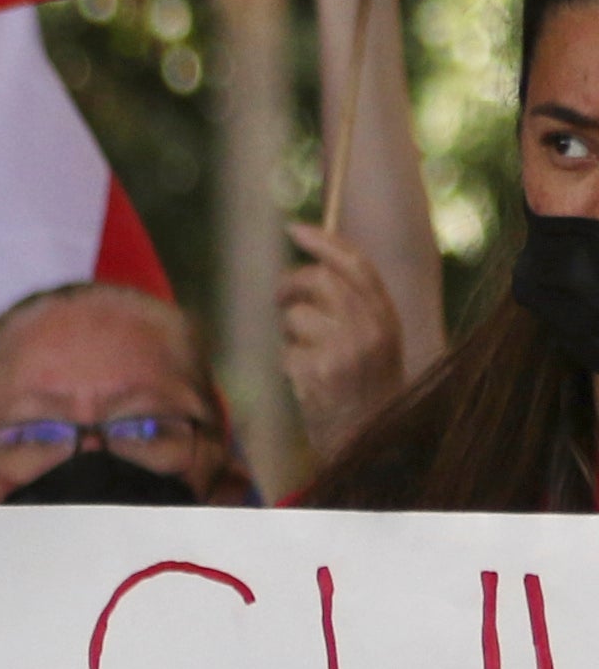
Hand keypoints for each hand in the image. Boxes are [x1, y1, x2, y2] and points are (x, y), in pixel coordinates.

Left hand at [283, 220, 406, 465]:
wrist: (372, 440)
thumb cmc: (365, 388)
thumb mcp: (373, 342)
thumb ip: (352, 308)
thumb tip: (310, 270)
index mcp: (387, 317)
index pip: (356, 265)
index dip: (324, 242)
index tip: (295, 228)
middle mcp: (370, 328)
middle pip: (319, 280)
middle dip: (291, 284)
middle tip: (281, 297)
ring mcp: (344, 349)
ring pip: (296, 315)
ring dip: (291, 333)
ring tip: (310, 357)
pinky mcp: (318, 371)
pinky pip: (286, 350)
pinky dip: (289, 363)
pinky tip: (308, 382)